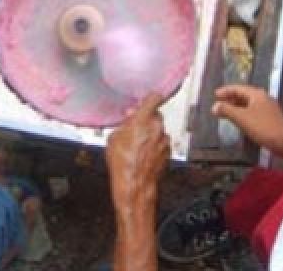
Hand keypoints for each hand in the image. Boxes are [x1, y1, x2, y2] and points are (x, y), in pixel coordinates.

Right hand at [106, 94, 169, 208]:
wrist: (134, 184)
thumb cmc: (123, 163)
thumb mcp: (113, 138)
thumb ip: (124, 123)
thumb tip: (129, 118)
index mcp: (143, 119)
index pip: (154, 98)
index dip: (150, 97)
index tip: (147, 99)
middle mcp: (157, 127)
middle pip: (156, 115)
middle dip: (147, 119)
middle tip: (136, 126)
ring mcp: (164, 140)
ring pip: (159, 130)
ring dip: (151, 133)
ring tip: (138, 145)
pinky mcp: (168, 151)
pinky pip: (162, 142)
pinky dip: (155, 145)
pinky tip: (144, 154)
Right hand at [212, 84, 282, 151]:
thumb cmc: (263, 127)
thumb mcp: (242, 118)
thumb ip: (227, 110)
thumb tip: (215, 106)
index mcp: (257, 94)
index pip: (238, 88)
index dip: (226, 91)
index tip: (215, 95)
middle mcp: (263, 98)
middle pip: (244, 95)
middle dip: (231, 99)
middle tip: (219, 104)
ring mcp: (268, 108)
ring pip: (249, 104)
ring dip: (237, 107)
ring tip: (226, 113)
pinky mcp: (271, 119)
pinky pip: (253, 112)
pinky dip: (244, 114)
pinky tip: (240, 122)